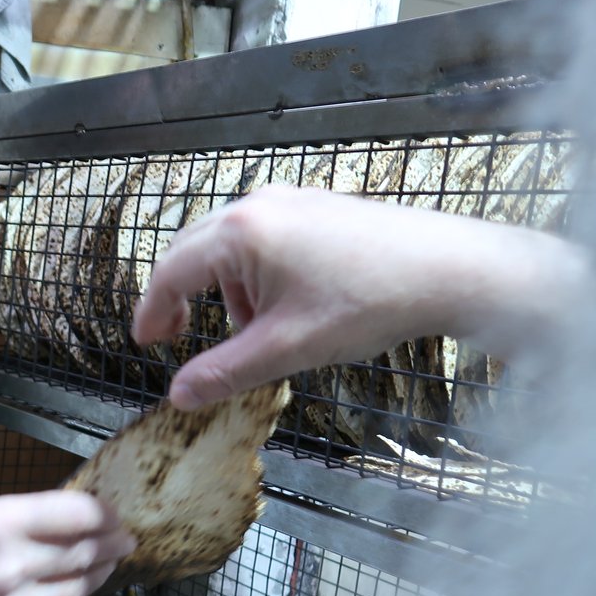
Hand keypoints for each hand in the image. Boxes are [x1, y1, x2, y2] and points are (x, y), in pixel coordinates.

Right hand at [0, 491, 134, 595]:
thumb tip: (76, 521)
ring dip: (98, 574)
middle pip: (85, 553)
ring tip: (104, 564)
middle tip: (125, 540)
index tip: (115, 515)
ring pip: (78, 589)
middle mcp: (11, 566)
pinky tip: (65, 595)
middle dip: (112, 544)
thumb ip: (24, 518)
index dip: (106, 515)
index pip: (78, 516)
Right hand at [131, 185, 587, 409]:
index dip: (150, 311)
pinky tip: (283, 306)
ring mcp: (289, 200)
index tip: (145, 342)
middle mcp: (257, 205)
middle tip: (173, 336)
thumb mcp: (286, 349)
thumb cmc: (369, 303)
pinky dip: (254, 272)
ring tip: (251, 333)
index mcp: (240, 234)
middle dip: (180, 296)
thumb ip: (225, 372)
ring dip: (224, 288)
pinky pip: (262, 237)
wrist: (450, 270)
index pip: (170, 272)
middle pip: (192, 250)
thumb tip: (180, 395)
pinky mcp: (316, 206)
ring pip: (227, 244)